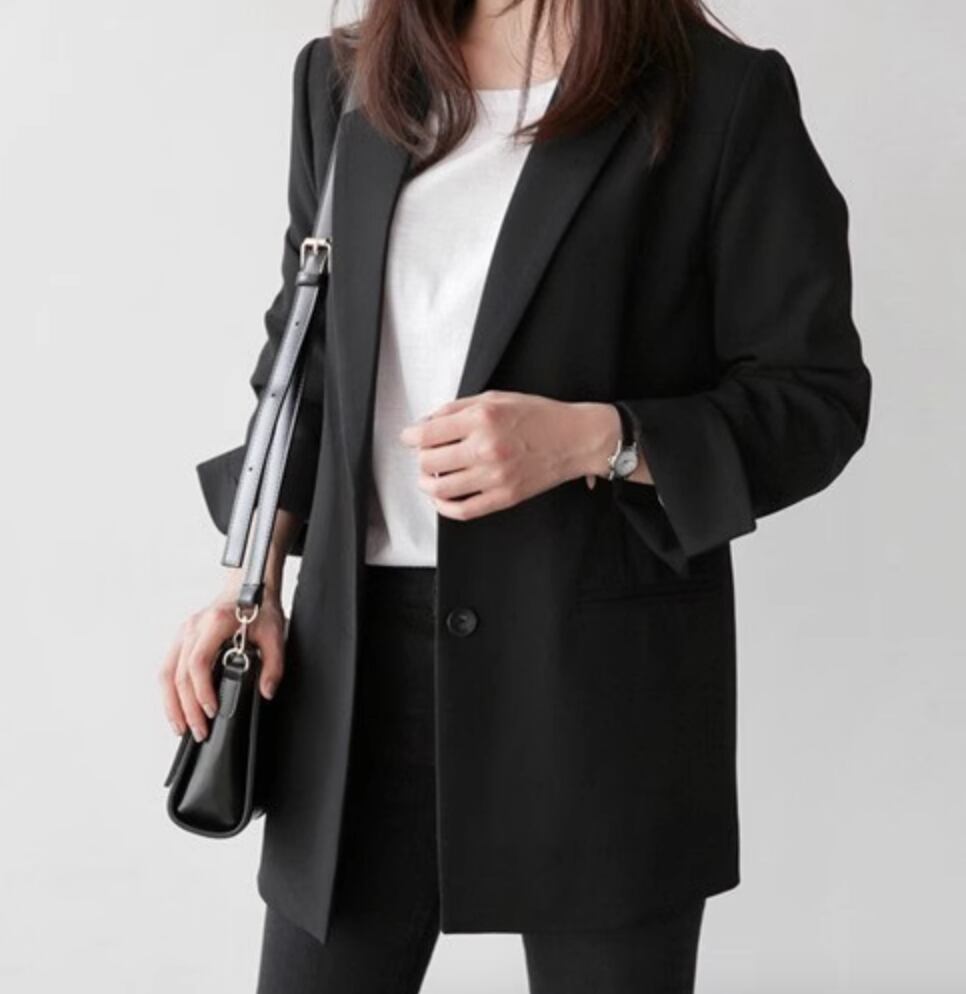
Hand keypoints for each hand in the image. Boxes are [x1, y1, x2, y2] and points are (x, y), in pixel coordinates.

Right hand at [158, 585, 285, 741]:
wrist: (249, 587)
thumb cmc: (260, 607)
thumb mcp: (275, 633)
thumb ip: (274, 664)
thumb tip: (266, 691)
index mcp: (215, 622)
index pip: (198, 662)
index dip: (202, 690)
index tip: (213, 710)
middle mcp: (193, 626)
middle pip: (179, 674)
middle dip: (187, 707)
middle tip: (200, 731)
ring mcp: (184, 632)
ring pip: (166, 673)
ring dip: (171, 704)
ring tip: (181, 728)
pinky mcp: (181, 639)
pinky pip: (167, 668)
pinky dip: (169, 692)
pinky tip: (176, 709)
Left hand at [398, 390, 648, 520]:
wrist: (575, 439)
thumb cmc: (539, 416)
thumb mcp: (496, 398)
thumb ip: (458, 408)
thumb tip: (427, 422)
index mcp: (482, 419)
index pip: (428, 433)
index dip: (410, 436)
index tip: (409, 438)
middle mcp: (486, 447)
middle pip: (429, 461)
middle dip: (421, 458)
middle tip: (425, 454)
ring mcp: (495, 476)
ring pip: (440, 487)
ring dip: (427, 483)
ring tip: (430, 477)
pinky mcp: (504, 497)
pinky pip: (463, 509)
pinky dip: (444, 507)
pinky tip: (441, 498)